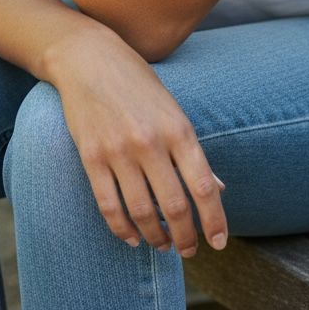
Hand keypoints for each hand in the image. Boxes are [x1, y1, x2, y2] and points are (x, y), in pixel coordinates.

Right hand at [46, 26, 228, 256]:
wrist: (88, 58)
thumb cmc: (137, 84)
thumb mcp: (173, 110)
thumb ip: (192, 151)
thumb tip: (217, 189)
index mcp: (178, 128)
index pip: (204, 186)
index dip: (215, 220)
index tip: (219, 241)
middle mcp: (151, 142)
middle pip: (175, 207)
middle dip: (185, 238)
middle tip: (188, 251)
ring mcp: (119, 150)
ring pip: (142, 212)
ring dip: (156, 238)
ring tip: (162, 245)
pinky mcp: (91, 157)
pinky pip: (108, 206)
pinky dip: (122, 229)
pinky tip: (132, 237)